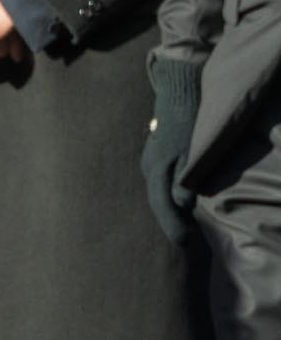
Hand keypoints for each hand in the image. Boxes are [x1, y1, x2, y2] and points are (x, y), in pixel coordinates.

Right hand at [142, 111, 197, 245]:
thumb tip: (182, 205)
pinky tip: (174, 199)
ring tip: (180, 224)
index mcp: (156, 170)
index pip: (163, 206)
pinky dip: (166, 195)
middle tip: (185, 240)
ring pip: (157, 192)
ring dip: (168, 209)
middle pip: (157, 202)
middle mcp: (148, 168)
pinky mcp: (153, 155)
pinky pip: (158, 183)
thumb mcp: (191, 154)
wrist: (177, 96)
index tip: (184, 243)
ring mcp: (148, 161)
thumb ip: (185, 181)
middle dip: (170, 222)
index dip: (173, 227)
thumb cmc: (188, 124)